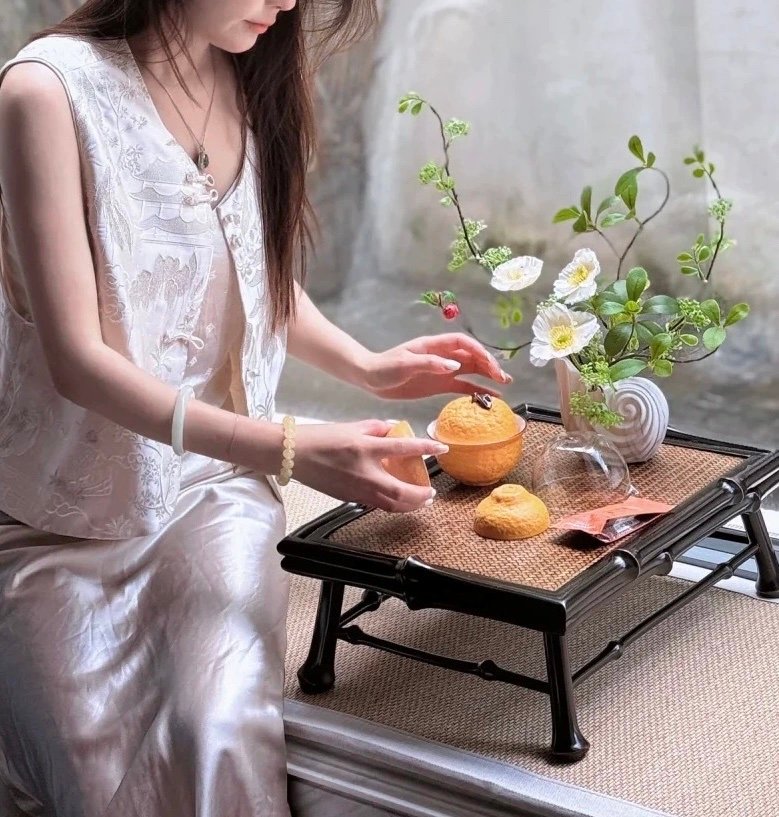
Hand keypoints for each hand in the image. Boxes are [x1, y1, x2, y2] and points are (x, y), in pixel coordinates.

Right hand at [293, 419, 446, 511]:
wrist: (293, 455)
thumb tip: (394, 429)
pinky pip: (376, 504)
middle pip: (401, 491)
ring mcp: (356, 489)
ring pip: (390, 504)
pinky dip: (391, 505)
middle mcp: (364, 472)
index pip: (404, 448)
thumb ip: (377, 428)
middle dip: (420, 495)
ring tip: (421, 502)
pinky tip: (397, 501)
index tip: (441, 449)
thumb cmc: (320, 438)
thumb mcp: (352, 426)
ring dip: (409, 505)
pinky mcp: (349, 498)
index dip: (426, 448)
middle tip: (432, 493)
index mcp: (366, 448)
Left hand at [362, 333, 511, 399]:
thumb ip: (429, 364)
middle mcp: (442, 356)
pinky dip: (477, 390)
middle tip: (502, 377)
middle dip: (488, 364)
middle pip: (471, 356)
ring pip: (471, 370)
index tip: (489, 362)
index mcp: (433, 346)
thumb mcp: (404, 364)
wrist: (370, 379)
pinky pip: (462, 386)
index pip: (462, 343)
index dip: (477, 350)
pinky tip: (490, 397)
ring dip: (488, 375)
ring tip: (505, 383)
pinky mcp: (439, 385)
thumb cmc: (385, 367)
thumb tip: (454, 366)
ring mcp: (442, 370)